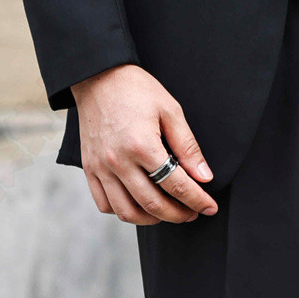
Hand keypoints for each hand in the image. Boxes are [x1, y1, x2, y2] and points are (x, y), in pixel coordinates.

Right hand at [71, 64, 217, 224]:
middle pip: (153, 205)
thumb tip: (204, 177)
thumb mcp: (170, 110)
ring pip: (127, 212)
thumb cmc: (137, 90)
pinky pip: (105, 204)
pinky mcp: (89, 169)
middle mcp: (118, 162)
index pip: (176, 185)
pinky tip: (139, 205)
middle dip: (179, 214)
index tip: (210, 207)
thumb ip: (187, 147)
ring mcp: (100, 168)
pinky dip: (124, 212)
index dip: (197, 200)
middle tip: (193, 212)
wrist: (99, 78)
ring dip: (152, 219)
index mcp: (142, 145)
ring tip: (169, 212)